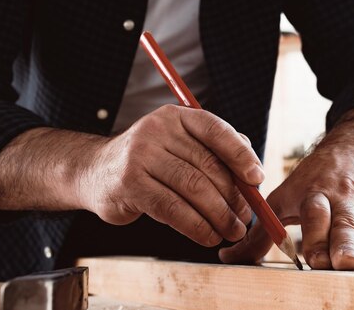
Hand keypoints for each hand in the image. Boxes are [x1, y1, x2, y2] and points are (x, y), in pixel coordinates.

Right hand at [81, 104, 263, 246]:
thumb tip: (253, 172)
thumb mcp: (180, 144)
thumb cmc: (150, 160)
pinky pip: (173, 209)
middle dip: (233, 195)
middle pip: (207, 165)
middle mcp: (158, 131)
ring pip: (193, 188)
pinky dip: (196, 226)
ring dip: (219, 215)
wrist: (96, 171)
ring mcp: (141, 156)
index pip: (216, 130)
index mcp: (176, 117)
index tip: (258, 178)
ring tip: (232, 230)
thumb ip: (215, 150)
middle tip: (247, 216)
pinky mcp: (130, 185)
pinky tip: (208, 236)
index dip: (241, 155)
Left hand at [219, 107, 353, 269]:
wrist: (350, 149)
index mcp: (313, 197)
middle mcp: (343, 200)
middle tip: (347, 264)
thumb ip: (259, 234)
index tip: (315, 262)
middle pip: (346, 226)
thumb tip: (227, 260)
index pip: (313, 219)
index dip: (314, 238)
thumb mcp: (283, 199)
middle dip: (346, 245)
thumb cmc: (311, 181)